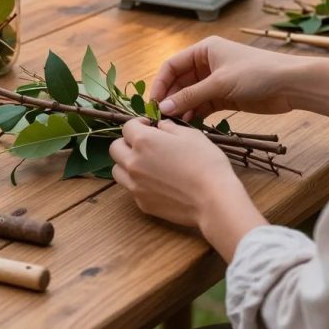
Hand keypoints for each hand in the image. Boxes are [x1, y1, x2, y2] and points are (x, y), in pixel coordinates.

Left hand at [110, 118, 265, 260]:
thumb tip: (160, 126)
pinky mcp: (142, 204)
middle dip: (127, 143)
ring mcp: (135, 186)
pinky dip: (137, 183)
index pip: (127, 127)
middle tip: (145, 144)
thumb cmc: (205, 162)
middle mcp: (133, 163)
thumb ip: (169, 127)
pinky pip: (131, 189)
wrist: (213, 200)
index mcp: (143, 141)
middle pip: (115, 148)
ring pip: (117, 170)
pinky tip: (156, 182)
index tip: (150, 126)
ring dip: (127, 163)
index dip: (139, 124)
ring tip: (146, 164)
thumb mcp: (191, 135)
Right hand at [150, 36, 297, 120]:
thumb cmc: (256, 73)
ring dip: (182, 109)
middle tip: (160, 119)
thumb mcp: (220, 84)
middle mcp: (207, 64)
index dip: (160, 84)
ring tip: (174, 126)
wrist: (291, 84)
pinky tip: (189, 127)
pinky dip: (196, 114)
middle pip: (180, 82)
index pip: (172, 66)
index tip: (152, 103)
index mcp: (204, 50)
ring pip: (191, 95)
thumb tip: (163, 108)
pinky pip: (203, 105)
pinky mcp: (225, 97)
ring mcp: (216, 81)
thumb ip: (191, 96)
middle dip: (170, 99)